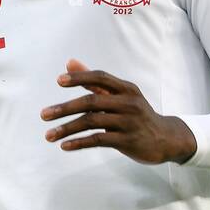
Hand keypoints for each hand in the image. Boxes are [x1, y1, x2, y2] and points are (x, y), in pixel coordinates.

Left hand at [40, 59, 196, 164]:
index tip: (58, 81)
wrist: (166, 139)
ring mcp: (128, 122)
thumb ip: (94, 81)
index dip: (79, 78)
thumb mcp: (121, 95)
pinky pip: (99, 140)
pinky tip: (65, 146)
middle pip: (91, 102)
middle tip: (43, 115)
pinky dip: (80, 143)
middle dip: (64, 108)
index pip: (100, 77)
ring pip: (92, 122)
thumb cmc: (137, 115)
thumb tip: (70, 63)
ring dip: (67, 129)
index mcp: (126, 88)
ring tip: (49, 135)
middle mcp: (128, 103)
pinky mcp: (127, 141)